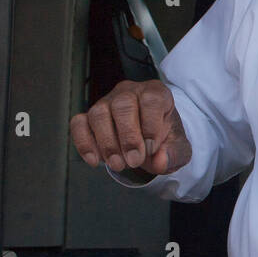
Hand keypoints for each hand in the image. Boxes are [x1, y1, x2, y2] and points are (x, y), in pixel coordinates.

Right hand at [69, 80, 192, 175]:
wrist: (149, 141)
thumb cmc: (164, 139)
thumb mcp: (178, 148)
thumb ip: (174, 154)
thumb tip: (160, 162)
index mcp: (156, 93)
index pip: (151, 99)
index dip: (150, 126)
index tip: (152, 149)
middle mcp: (130, 92)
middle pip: (123, 105)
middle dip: (128, 137)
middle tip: (134, 161)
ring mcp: (107, 101)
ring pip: (99, 113)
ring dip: (107, 143)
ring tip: (118, 164)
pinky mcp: (89, 115)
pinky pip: (79, 123)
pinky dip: (84, 143)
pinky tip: (95, 161)